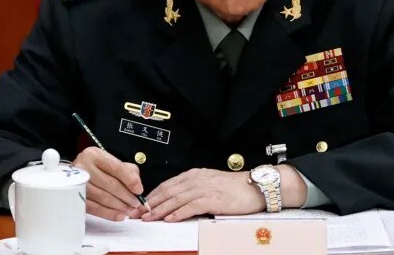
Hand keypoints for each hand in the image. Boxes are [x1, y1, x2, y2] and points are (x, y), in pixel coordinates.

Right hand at [72, 146, 146, 220]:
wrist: (75, 175)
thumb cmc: (98, 169)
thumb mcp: (113, 163)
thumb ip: (128, 171)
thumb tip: (137, 187)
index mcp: (94, 155)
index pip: (116, 168)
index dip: (130, 180)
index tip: (139, 190)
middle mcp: (84, 167)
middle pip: (110, 184)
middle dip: (127, 196)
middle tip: (136, 203)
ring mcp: (77, 184)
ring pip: (103, 198)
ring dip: (119, 206)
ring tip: (129, 210)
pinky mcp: (75, 199)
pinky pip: (94, 208)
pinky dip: (109, 214)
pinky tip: (119, 215)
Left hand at [141, 168, 263, 221]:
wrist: (255, 186)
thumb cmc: (235, 187)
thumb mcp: (209, 184)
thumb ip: (193, 190)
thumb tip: (176, 201)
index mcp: (194, 174)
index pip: (167, 184)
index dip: (152, 195)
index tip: (141, 205)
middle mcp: (196, 179)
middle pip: (167, 191)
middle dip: (150, 203)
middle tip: (138, 213)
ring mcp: (204, 188)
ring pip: (176, 199)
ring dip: (160, 209)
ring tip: (149, 218)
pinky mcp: (212, 199)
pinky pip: (191, 206)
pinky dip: (178, 213)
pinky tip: (170, 219)